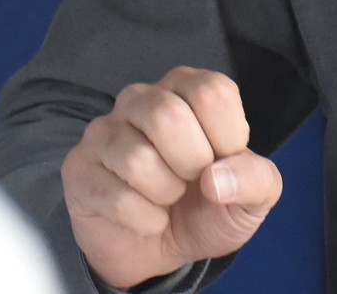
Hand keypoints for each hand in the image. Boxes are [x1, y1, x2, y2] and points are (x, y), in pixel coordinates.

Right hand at [60, 67, 281, 289]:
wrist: (162, 249)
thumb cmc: (207, 206)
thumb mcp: (252, 197)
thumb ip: (257, 179)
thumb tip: (217, 179)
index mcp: (187, 87)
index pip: (212, 93)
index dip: (229, 140)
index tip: (223, 162)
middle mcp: (142, 98)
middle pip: (169, 117)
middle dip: (193, 165)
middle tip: (192, 181)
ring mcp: (104, 131)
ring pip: (137, 159)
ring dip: (166, 196)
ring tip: (168, 198)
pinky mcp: (79, 168)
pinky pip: (115, 197)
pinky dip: (144, 220)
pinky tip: (147, 218)